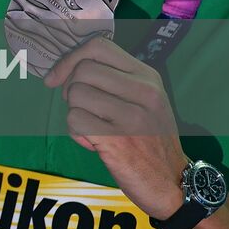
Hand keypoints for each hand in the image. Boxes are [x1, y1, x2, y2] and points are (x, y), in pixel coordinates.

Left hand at [44, 36, 186, 218]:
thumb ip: (114, 79)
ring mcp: (132, 116)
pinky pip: (74, 120)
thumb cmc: (150, 138)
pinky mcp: (118, 140)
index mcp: (148, 77)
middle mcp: (144, 92)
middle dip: (71, 89)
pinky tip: (93, 142)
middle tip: (83, 109)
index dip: (70, 59)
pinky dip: (75, 132)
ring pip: (75, 94)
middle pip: (83, 70)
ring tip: (93, 128)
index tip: (57, 78)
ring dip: (75, 113)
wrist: (171, 182)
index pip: (98, 46)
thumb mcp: (144, 100)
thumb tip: (65, 68)